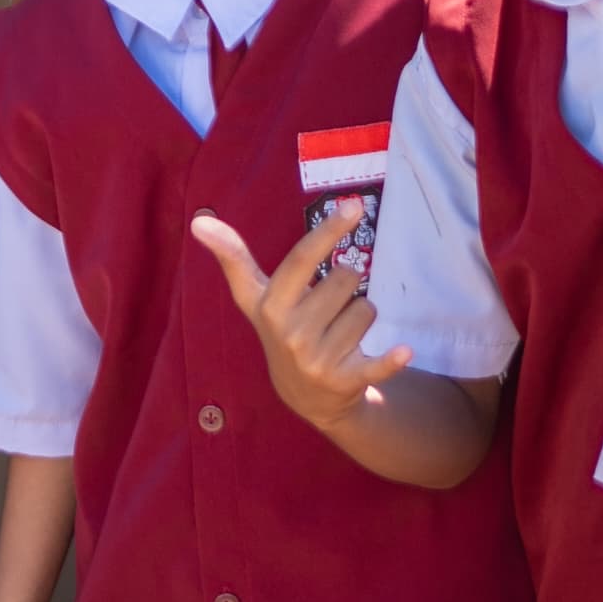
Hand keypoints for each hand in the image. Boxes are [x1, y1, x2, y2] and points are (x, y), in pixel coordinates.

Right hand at [190, 205, 407, 429]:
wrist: (304, 395)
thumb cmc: (281, 328)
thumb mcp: (254, 298)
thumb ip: (233, 258)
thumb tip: (199, 221)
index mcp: (269, 306)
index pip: (302, 260)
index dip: (327, 232)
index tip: (353, 206)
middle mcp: (290, 332)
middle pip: (347, 279)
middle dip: (347, 285)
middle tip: (330, 304)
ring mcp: (317, 359)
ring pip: (367, 309)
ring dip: (362, 315)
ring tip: (343, 331)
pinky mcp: (345, 380)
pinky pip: (378, 362)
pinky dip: (391, 359)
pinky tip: (403, 352)